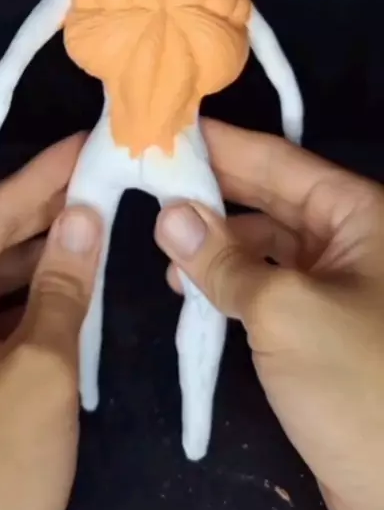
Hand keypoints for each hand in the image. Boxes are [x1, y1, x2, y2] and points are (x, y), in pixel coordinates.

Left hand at [0, 133, 101, 509]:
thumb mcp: (37, 372)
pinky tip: (77, 290)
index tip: (87, 141)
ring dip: (47, 258)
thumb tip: (83, 215)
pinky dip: (37, 304)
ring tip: (102, 221)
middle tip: (105, 174)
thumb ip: (63, 289)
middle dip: (48, 212)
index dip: (42, 176)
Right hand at [155, 119, 383, 509]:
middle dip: (212, 189)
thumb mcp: (285, 311)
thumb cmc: (357, 383)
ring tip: (162, 245)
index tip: (167, 126)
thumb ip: (224, 260)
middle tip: (148, 175)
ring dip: (215, 241)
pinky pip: (266, 283)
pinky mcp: (319, 325)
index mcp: (360, 215)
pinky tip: (189, 287)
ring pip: (264, 241)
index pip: (281, 160)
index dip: (222, 143)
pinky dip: (228, 280)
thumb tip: (169, 215)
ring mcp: (336, 283)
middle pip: (270, 196)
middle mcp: (351, 239)